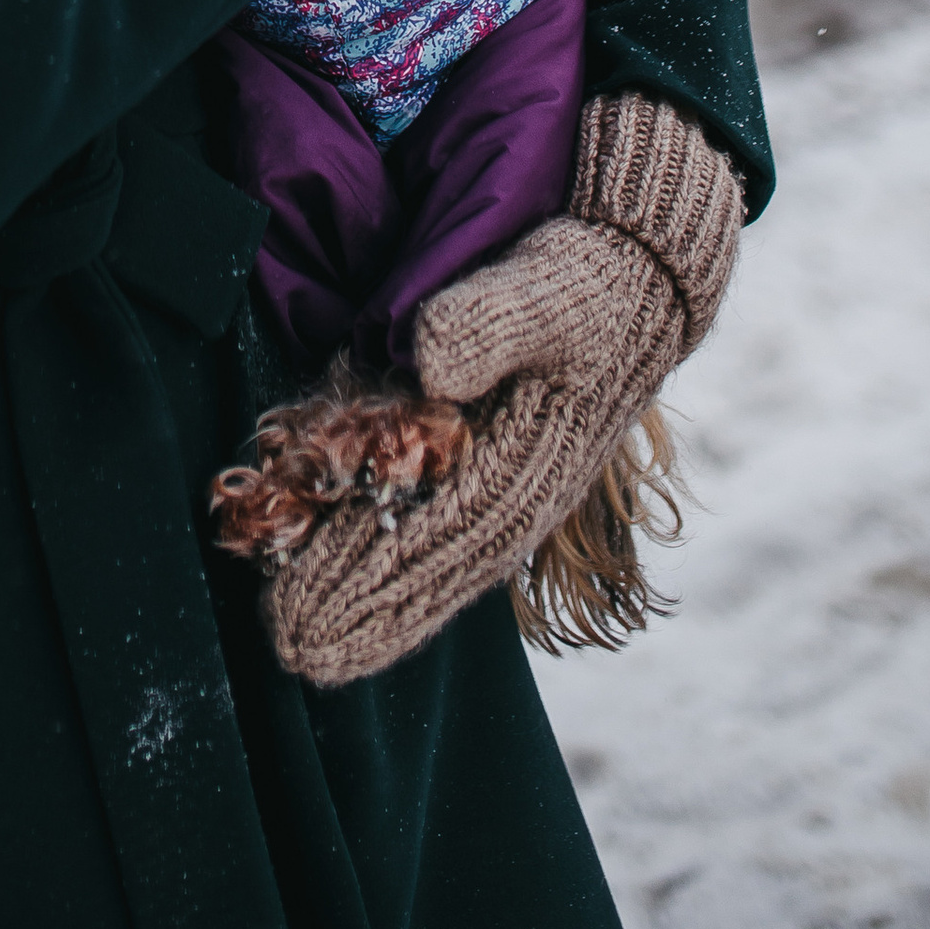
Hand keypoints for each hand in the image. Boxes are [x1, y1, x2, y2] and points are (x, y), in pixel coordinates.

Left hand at [259, 95, 744, 689]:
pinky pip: (440, 525)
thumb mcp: (543, 288)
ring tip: (309, 638)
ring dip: (372, 598)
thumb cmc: (586, 283)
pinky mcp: (499, 463)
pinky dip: (396, 556)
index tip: (307, 614)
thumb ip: (488, 319)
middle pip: (427, 569)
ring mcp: (509, 485)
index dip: (369, 584)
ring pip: (431, 558)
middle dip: (358, 610)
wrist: (640, 277)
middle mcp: (517, 494)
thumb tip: (428, 357)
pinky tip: (353, 576)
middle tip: (289, 651)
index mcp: (527, 469)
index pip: (434, 544)